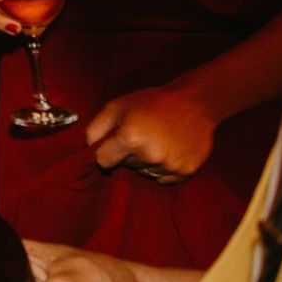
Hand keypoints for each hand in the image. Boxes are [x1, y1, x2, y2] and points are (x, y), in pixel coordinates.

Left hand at [87, 86, 217, 182]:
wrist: (194, 104)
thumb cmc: (151, 102)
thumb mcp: (117, 106)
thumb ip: (95, 128)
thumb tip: (86, 147)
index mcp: (131, 138)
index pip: (103, 161)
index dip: (105, 152)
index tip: (113, 144)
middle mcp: (151, 155)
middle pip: (125, 166)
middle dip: (127, 154)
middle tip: (141, 135)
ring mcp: (170, 165)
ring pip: (144, 173)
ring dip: (146, 162)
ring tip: (156, 141)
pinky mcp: (186, 171)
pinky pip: (164, 179)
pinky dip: (163, 169)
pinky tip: (169, 150)